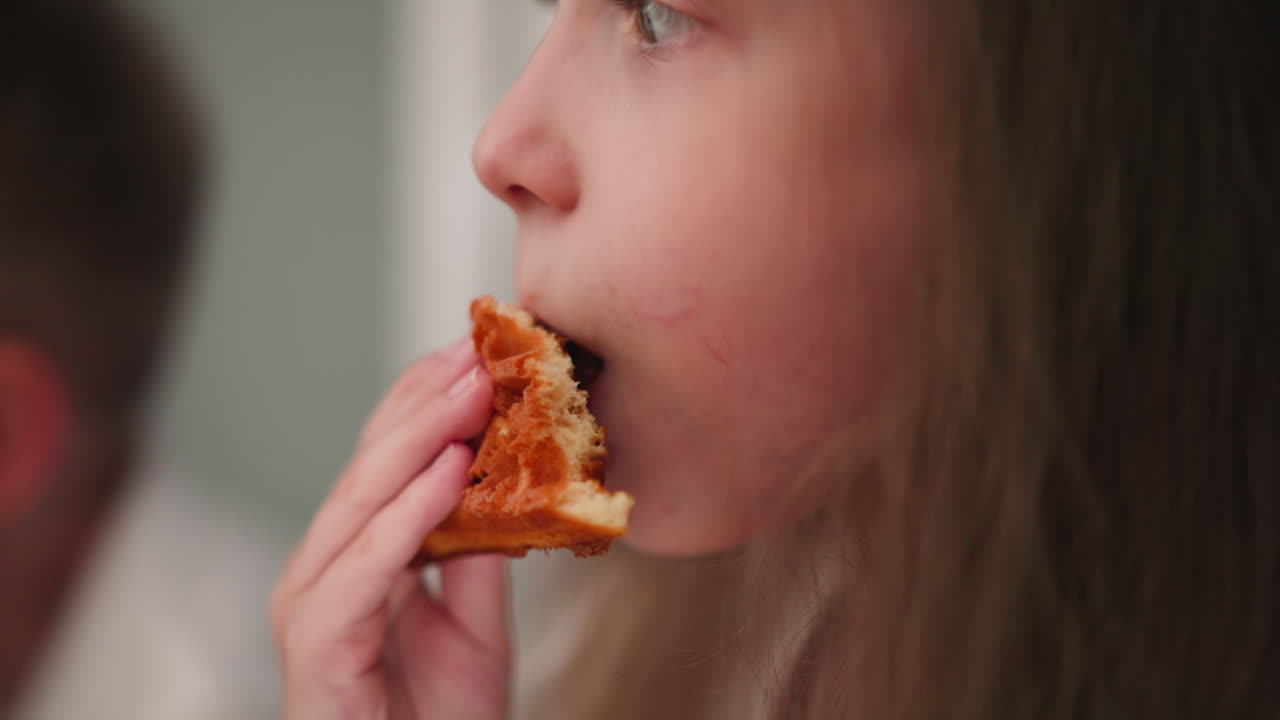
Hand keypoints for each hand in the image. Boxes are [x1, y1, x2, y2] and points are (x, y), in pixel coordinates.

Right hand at [271, 337, 508, 719]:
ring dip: (421, 438)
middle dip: (428, 402)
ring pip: (362, 500)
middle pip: (372, 465)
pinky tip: (450, 470)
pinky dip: (407, 515)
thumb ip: (476, 554)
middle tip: (481, 351)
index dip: (427, 402)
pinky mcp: (316, 642)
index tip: (479, 352)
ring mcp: (312, 602)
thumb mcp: (474, 624)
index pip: (386, 459)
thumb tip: (502, 482)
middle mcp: (325, 569)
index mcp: (357, 558)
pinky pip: (365, 565)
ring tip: (473, 390)